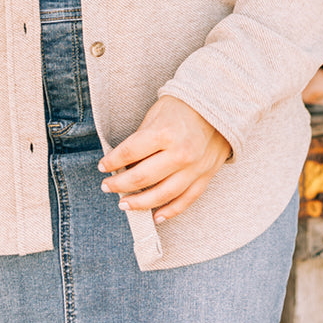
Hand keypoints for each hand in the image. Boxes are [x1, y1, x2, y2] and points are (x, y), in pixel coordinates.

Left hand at [98, 96, 231, 224]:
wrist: (219, 106)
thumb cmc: (182, 106)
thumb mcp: (156, 114)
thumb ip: (141, 139)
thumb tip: (124, 163)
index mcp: (164, 134)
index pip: (129, 153)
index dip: (112, 161)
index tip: (103, 166)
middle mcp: (179, 153)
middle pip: (142, 177)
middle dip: (120, 185)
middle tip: (107, 187)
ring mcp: (194, 168)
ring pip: (162, 195)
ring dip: (140, 203)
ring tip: (124, 204)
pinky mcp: (206, 176)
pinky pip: (186, 200)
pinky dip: (170, 211)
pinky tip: (156, 216)